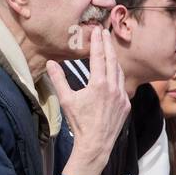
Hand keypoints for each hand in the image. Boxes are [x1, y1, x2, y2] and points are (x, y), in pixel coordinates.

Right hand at [47, 27, 131, 174]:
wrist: (96, 144)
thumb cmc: (79, 123)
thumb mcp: (66, 100)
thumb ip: (58, 79)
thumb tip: (50, 63)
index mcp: (99, 84)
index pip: (99, 56)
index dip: (98, 42)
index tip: (97, 30)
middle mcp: (113, 88)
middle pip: (112, 60)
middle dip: (108, 45)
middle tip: (105, 32)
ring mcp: (122, 96)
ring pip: (120, 72)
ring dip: (114, 59)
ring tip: (110, 49)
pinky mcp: (126, 105)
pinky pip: (123, 85)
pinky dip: (118, 76)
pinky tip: (114, 72)